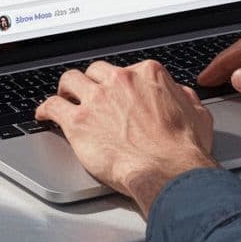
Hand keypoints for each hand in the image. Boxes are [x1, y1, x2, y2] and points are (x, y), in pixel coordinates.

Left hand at [36, 60, 217, 216]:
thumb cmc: (183, 148)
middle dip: (92, 82)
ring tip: (64, 96)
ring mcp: (97, 99)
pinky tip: (44, 114)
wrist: (168, 171)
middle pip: (96, 72)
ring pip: (70, 81)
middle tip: (88, 93)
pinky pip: (53, 106)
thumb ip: (183, 97)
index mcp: (147, 74)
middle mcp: (120, 80)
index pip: (126, 70)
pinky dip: (45, 108)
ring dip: (66, 88)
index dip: (119, 83)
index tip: (116, 91)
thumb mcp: (196, 113)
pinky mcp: (79, 121)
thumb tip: (179, 93)